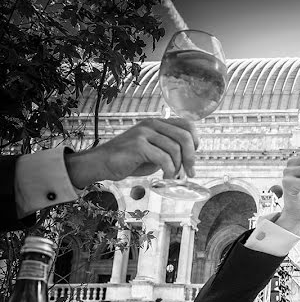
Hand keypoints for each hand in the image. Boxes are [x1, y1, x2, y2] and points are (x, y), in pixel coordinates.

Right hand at [65, 118, 198, 187]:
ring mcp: (144, 133)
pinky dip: (169, 171)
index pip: (187, 124)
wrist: (102, 163)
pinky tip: (165, 178)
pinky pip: (163, 158)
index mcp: (157, 123)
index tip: (194, 156)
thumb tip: (190, 159)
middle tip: (190, 172)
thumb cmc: (130, 160)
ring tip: (173, 176)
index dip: (195, 140)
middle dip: (191, 157)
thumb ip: (169, 150)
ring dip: (178, 167)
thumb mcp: (154, 151)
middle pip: (185, 136)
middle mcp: (151, 124)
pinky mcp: (138, 145)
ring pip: (175, 149)